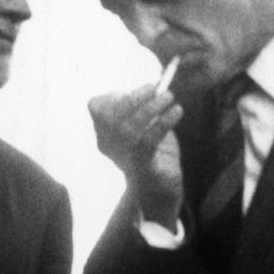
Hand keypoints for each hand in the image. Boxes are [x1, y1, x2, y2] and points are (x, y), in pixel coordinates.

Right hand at [88, 72, 182, 227]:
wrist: (161, 191)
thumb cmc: (154, 154)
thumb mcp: (148, 125)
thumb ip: (147, 105)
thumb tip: (158, 82)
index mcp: (106, 133)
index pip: (96, 107)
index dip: (115, 93)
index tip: (138, 90)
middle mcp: (109, 146)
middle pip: (110, 116)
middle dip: (134, 98)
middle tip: (157, 90)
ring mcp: (123, 158)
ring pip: (128, 129)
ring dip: (151, 108)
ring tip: (170, 98)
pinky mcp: (142, 169)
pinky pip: (147, 143)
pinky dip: (163, 123)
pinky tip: (176, 112)